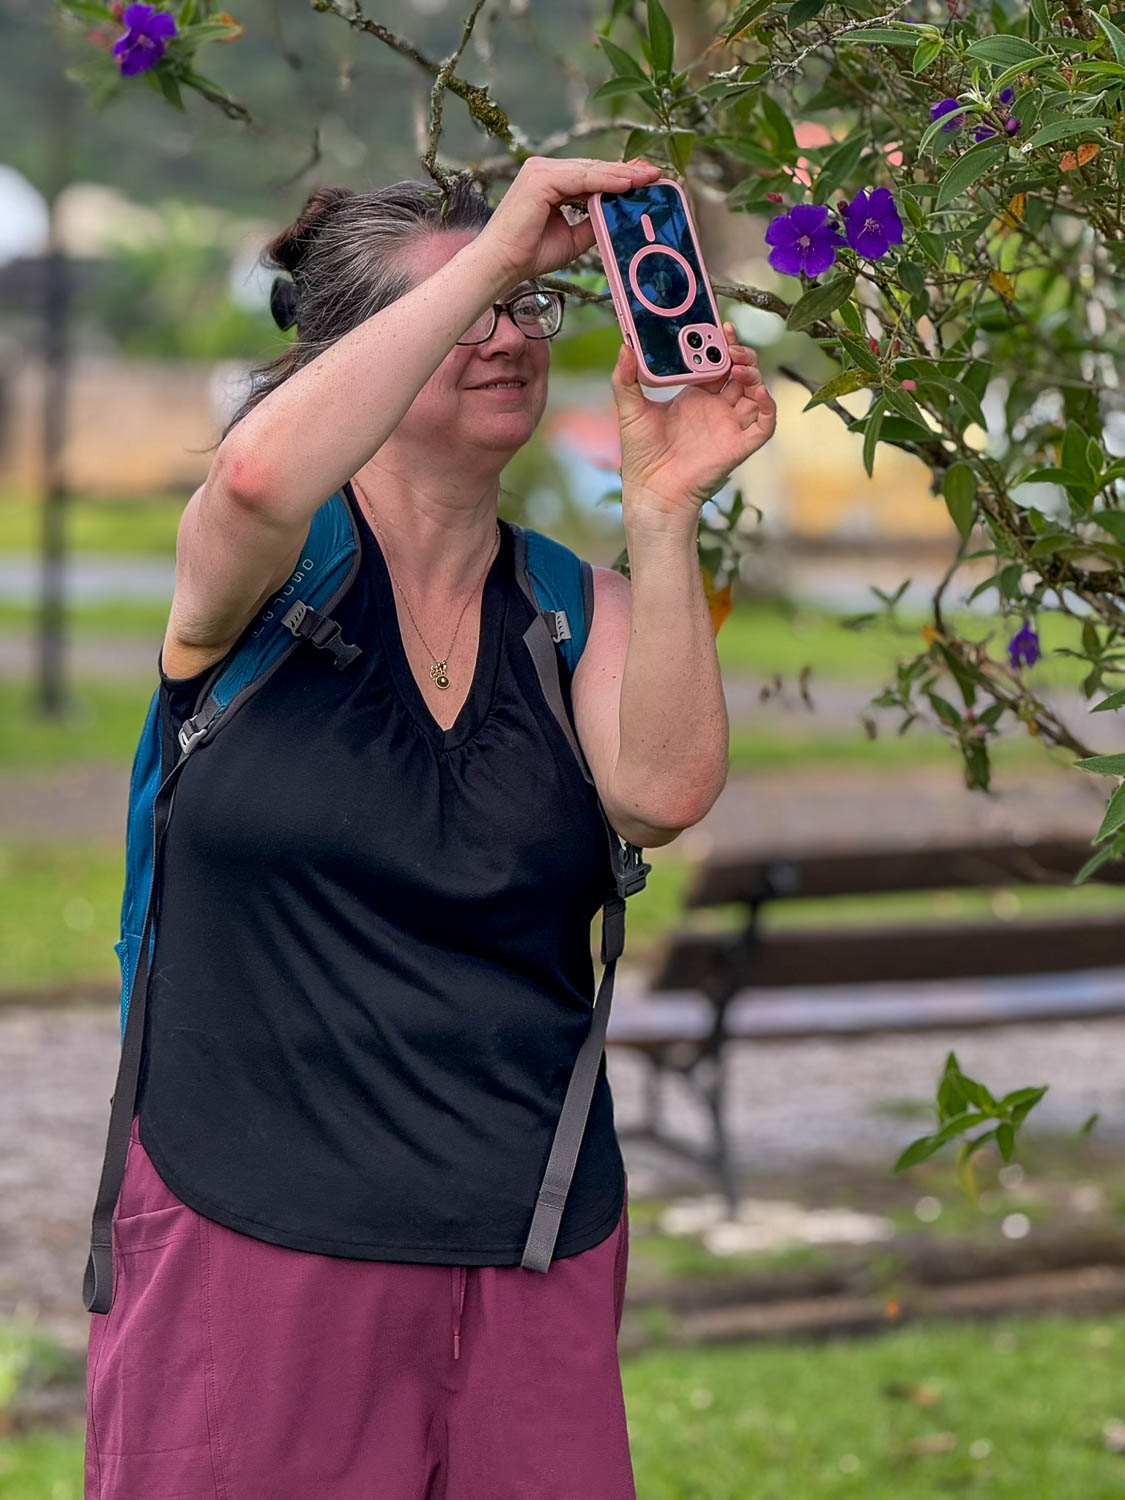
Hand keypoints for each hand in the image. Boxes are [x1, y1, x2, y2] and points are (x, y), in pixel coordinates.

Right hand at [476, 156, 661, 286]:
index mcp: (551, 182)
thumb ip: (592, 222)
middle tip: (656, 173)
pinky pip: (581, 177)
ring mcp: (541, 171)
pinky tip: (626, 184)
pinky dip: (605, 181)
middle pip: (594, 168)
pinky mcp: (540, 179)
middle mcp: (544, 171)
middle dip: (626, 171)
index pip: (591, 174)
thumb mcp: (573, 238)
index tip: (645, 179)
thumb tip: (618, 215)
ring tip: (648, 177)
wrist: (502, 265)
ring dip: (621, 174)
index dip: (619, 176)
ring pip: (590, 170)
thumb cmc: (529, 254)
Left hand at [611, 322, 776, 519]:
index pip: (717, 362)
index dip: (722, 344)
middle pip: (741, 372)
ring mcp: (729, 426)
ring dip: (754, 374)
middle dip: (741, 354)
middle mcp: (716, 408)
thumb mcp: (630, 409)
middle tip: (729, 345)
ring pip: (756, 392)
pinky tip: (759, 391)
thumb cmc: (641, 454)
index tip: (721, 326)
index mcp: (695, 396)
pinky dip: (769, 407)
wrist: (651, 490)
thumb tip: (625, 347)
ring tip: (737, 366)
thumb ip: (625, 378)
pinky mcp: (739, 446)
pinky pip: (765, 425)